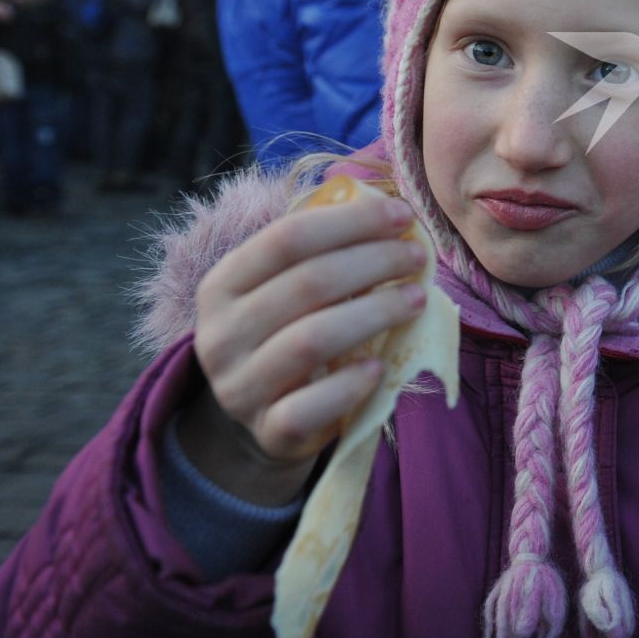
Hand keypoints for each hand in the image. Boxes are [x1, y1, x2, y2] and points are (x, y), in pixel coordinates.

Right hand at [177, 193, 429, 503]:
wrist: (262, 419)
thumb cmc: (289, 334)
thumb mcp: (287, 290)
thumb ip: (323, 252)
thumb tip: (390, 205)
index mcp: (223, 285)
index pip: (286, 238)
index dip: (351, 221)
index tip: (402, 214)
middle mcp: (220, 335)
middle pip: (306, 284)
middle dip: (373, 262)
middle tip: (418, 255)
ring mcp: (240, 388)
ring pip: (311, 341)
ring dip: (375, 313)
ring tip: (417, 298)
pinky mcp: (268, 432)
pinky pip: (309, 407)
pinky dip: (350, 385)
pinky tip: (380, 366)